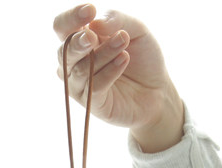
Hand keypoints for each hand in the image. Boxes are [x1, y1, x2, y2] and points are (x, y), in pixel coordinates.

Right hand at [53, 4, 185, 151]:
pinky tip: (124, 59)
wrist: (158, 90)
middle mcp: (75, 62)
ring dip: (103, 53)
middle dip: (78, 42)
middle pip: (63, 50)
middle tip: (93, 36)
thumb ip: (117, 20)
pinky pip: (94, 86)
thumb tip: (94, 23)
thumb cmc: (142, 58)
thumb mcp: (137, 30)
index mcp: (80, 40)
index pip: (62, 27)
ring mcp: (80, 84)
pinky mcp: (92, 102)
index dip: (71, 18)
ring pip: (82, 69)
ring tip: (124, 41)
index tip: (90, 10)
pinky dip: (110, 71)